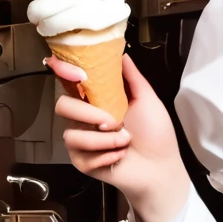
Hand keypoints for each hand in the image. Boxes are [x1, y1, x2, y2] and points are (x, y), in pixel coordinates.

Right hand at [47, 53, 189, 221]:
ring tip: (125, 142)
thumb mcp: (148, 100)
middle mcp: (85, 119)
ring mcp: (82, 142)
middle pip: (62, 106)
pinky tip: (120, 157)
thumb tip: (122, 54)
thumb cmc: (156, 134)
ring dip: (103, 140)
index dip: (65, 73)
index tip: (77, 73)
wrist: (161, 168)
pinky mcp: (83, 163)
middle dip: (88, 114)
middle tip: (113, 122)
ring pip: (71, 135)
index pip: (70, 83)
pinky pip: (81, 156)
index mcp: (98, 101)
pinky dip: (106, 156)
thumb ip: (132, 77)